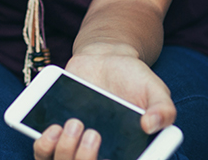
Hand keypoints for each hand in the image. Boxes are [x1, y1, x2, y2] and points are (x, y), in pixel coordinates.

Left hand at [32, 49, 175, 159]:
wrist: (104, 58)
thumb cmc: (133, 78)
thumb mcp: (155, 88)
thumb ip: (163, 108)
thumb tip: (152, 125)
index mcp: (129, 153)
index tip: (111, 157)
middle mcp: (103, 155)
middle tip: (92, 133)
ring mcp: (78, 147)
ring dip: (64, 153)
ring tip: (73, 124)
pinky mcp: (57, 135)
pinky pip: (43, 153)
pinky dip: (45, 145)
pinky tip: (54, 127)